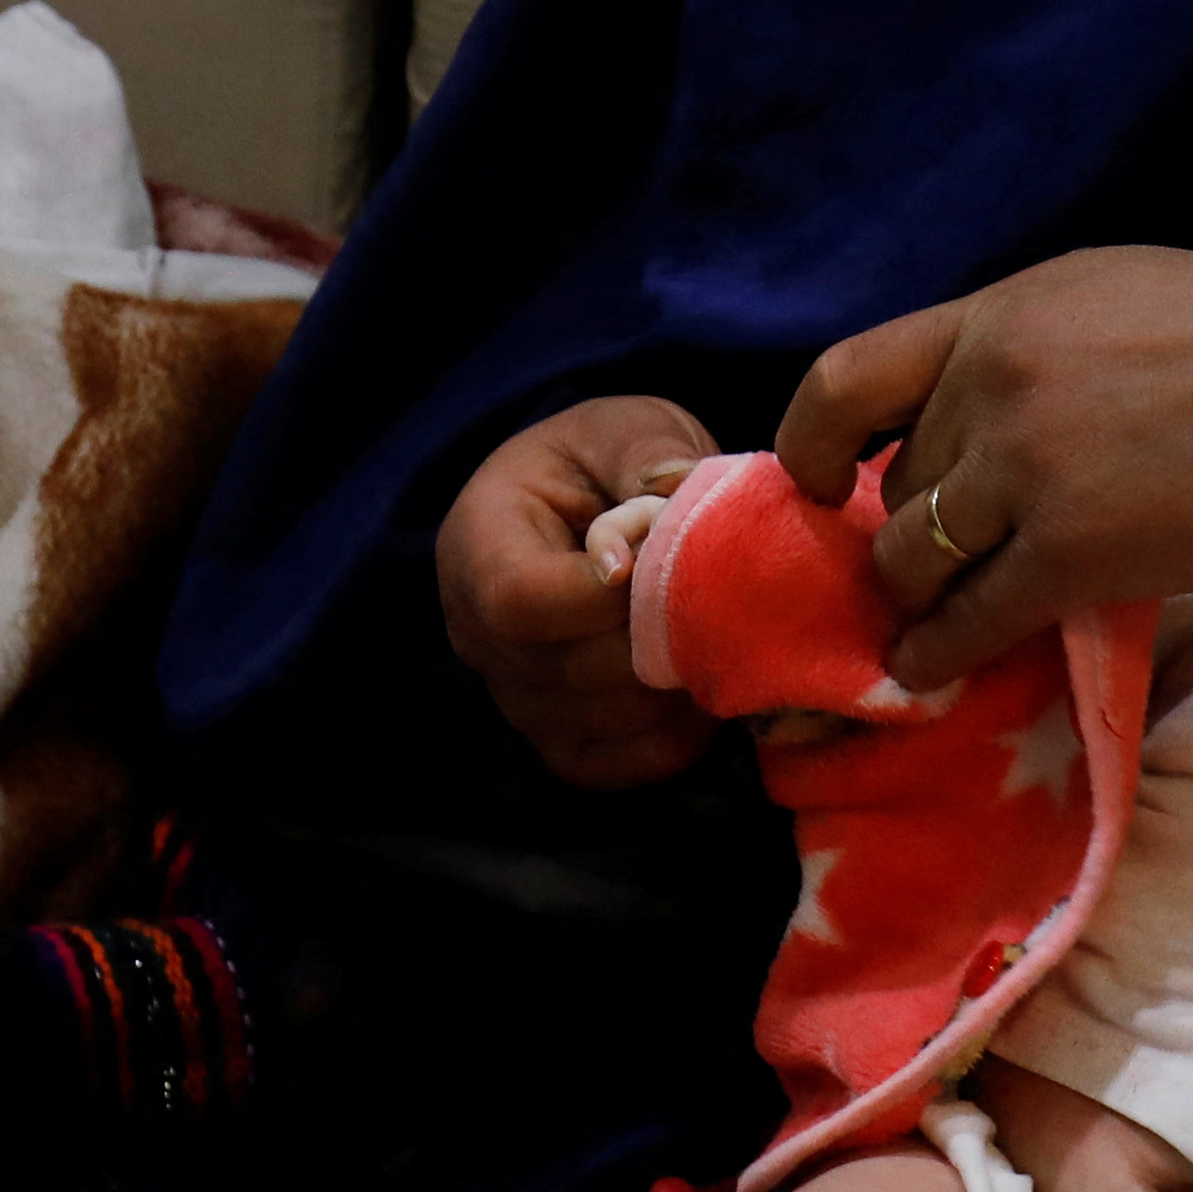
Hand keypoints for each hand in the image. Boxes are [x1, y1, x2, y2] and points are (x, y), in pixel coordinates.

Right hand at [434, 394, 720, 789]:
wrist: (591, 500)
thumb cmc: (605, 458)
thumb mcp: (627, 426)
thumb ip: (647, 456)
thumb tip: (669, 507)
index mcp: (476, 541)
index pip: (520, 600)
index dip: (603, 597)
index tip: (666, 559)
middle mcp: (474, 630)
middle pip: (563, 671)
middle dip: (653, 640)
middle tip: (719, 599)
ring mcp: (510, 693)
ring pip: (593, 721)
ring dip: (670, 688)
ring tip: (717, 634)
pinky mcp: (554, 735)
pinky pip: (609, 764)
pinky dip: (669, 739)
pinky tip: (704, 685)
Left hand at [772, 238, 1192, 689]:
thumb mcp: (1116, 301)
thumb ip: (1032, 354)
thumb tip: (974, 422)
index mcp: (1002, 313)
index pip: (848, 377)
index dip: (811, 444)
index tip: (817, 483)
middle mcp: (994, 382)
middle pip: (896, 486)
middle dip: (906, 533)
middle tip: (928, 572)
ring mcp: (1030, 469)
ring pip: (915, 559)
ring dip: (919, 599)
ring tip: (931, 626)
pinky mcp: (1076, 552)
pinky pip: (967, 621)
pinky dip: (938, 655)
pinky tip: (938, 670)